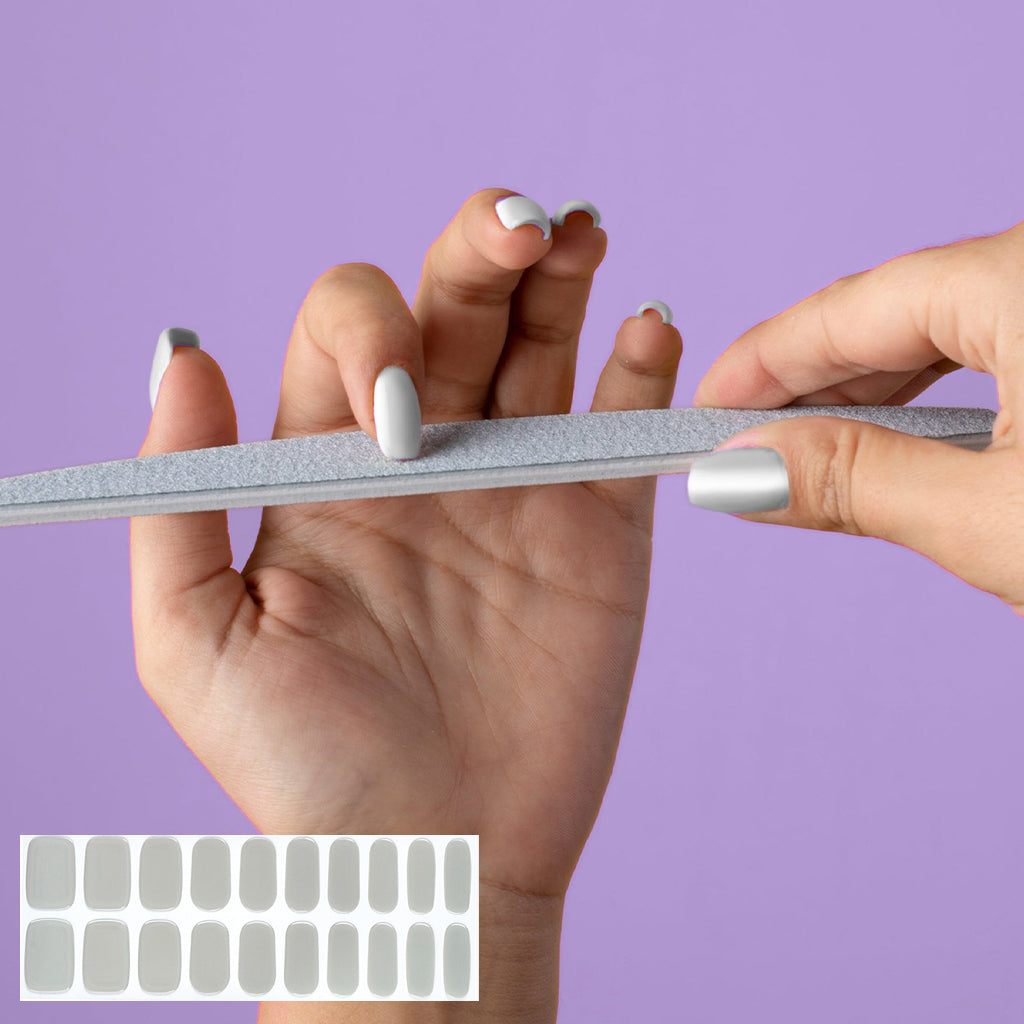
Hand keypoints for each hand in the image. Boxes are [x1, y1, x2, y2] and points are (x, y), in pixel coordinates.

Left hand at [129, 188, 681, 1020]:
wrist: (428, 862)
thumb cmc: (304, 767)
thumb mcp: (195, 642)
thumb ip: (180, 494)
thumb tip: (182, 351)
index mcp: (333, 469)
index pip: (349, 331)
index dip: (370, 331)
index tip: (393, 420)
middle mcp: (428, 459)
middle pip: (454, 311)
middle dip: (479, 251)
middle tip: (516, 225)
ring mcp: (519, 488)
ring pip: (543, 346)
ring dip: (561, 276)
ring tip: (574, 229)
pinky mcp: (598, 532)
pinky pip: (627, 427)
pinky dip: (645, 370)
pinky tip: (651, 326)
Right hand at [692, 220, 1023, 616]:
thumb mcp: (994, 520)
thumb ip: (854, 479)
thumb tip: (736, 467)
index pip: (852, 307)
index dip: (761, 362)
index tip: (703, 410)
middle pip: (897, 311)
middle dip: (809, 382)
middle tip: (740, 443)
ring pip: (952, 329)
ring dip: (871, 393)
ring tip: (806, 448)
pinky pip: (1003, 346)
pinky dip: (942, 394)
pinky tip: (905, 436)